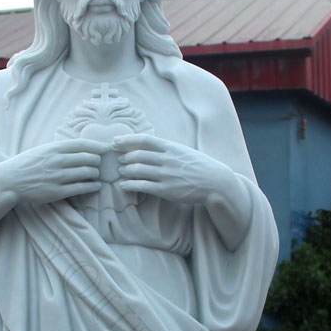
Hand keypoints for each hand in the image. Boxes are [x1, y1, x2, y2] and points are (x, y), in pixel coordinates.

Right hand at [8, 139, 103, 205]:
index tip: (106, 148)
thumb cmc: (27, 164)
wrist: (11, 181)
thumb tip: (79, 148)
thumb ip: (59, 149)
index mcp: (54, 148)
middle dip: (97, 161)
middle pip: (87, 159)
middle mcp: (58, 161)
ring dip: (95, 174)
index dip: (97, 146)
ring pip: (86, 173)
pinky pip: (80, 188)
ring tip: (96, 175)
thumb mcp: (43, 150)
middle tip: (99, 164)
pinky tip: (96, 186)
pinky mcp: (57, 192)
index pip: (82, 145)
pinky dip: (92, 186)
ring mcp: (58, 177)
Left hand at [113, 134, 232, 206]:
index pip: (144, 140)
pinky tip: (123, 185)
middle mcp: (166, 159)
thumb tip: (152, 147)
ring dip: (125, 171)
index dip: (127, 140)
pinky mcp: (166, 190)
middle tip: (119, 160)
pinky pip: (142, 186)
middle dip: (125, 157)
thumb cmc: (199, 167)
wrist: (214, 182)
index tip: (116, 142)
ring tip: (120, 172)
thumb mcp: (184, 151)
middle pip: (138, 155)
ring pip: (138, 170)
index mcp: (170, 147)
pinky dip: (130, 185)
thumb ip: (168, 149)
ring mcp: (166, 175)